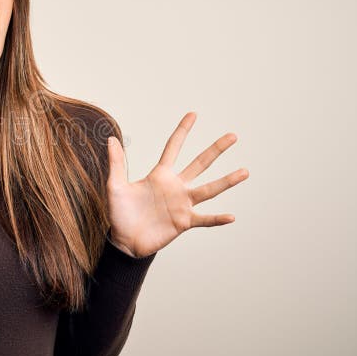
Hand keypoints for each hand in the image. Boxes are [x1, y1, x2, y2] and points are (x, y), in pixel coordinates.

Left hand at [105, 112, 247, 257]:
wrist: (124, 241)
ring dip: (227, 181)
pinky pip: (204, 219)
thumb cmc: (120, 213)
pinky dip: (217, 219)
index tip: (193, 114)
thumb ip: (117, 163)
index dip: (183, 131)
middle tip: (233, 136)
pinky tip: (231, 216)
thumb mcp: (115, 185)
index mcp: (160, 175)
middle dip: (215, 149)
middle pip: (199, 163)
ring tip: (244, 171)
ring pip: (209, 189)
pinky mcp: (184, 222)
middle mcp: (175, 186)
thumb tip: (112, 138)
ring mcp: (182, 204)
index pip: (174, 147)